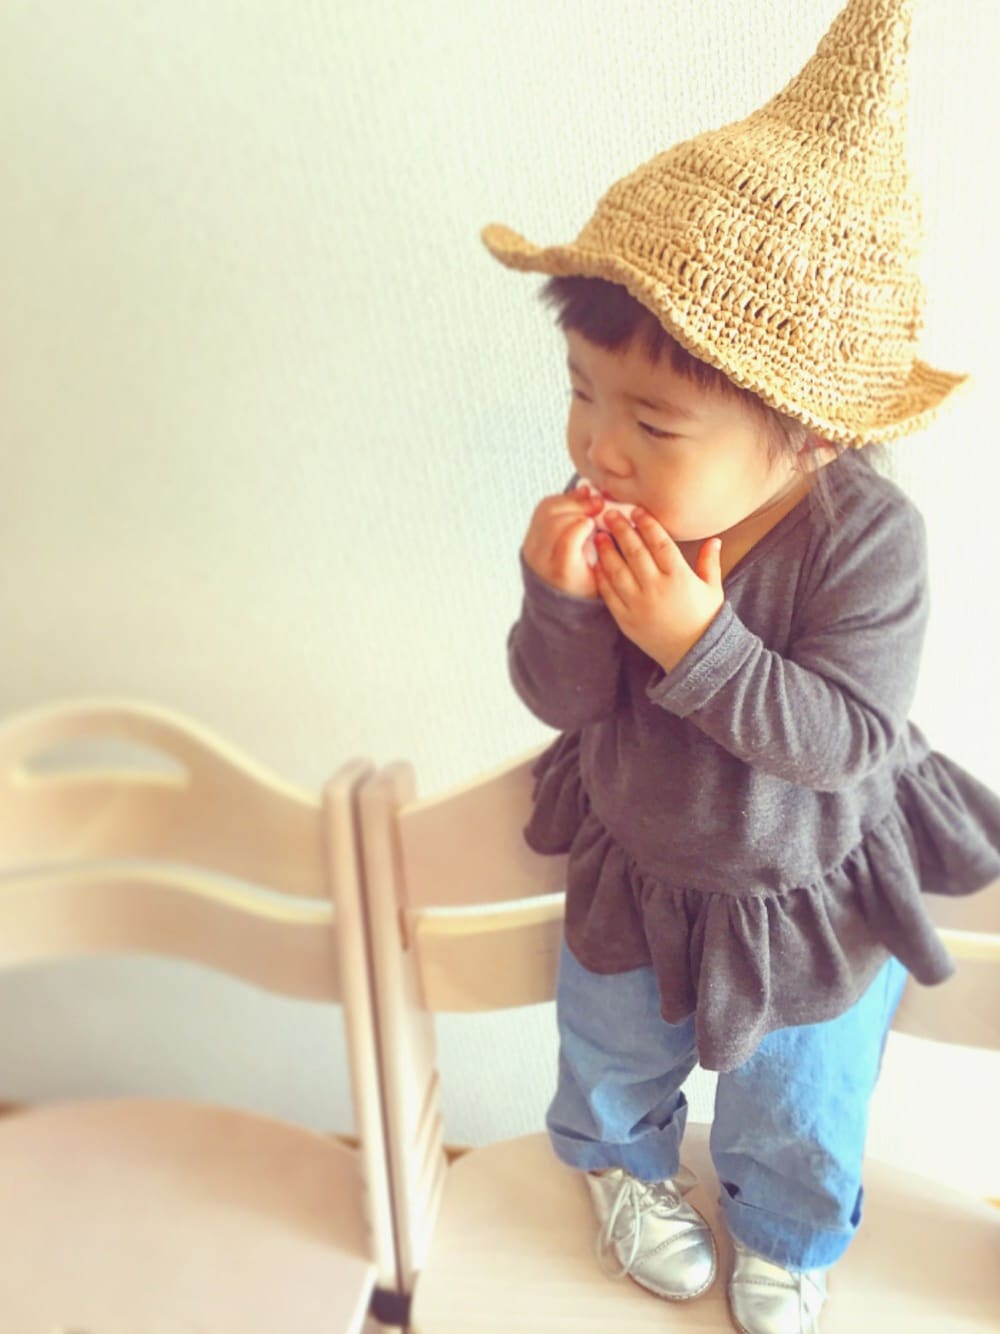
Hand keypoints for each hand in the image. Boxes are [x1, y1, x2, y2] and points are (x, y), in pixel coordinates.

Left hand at [521, 485, 603, 598]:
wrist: (560, 593)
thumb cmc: (587, 585)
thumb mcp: (604, 579)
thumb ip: (609, 555)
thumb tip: (614, 524)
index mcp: (561, 573)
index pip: (565, 542)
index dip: (580, 526)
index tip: (595, 521)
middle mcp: (541, 559)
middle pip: (555, 523)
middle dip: (579, 508)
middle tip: (600, 504)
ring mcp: (532, 545)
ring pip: (548, 512)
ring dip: (572, 501)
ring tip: (593, 499)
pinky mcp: (531, 534)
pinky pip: (544, 508)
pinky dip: (564, 499)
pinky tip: (582, 497)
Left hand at [594, 508, 724, 670]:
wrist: (692, 656)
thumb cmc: (704, 620)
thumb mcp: (713, 590)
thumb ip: (709, 563)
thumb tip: (714, 539)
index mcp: (679, 577)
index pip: (659, 543)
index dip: (647, 524)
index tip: (636, 511)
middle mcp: (657, 588)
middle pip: (635, 552)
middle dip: (621, 530)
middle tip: (610, 514)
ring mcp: (638, 604)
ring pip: (617, 570)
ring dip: (607, 550)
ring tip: (599, 535)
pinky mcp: (625, 619)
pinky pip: (609, 594)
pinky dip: (602, 577)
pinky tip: (597, 563)